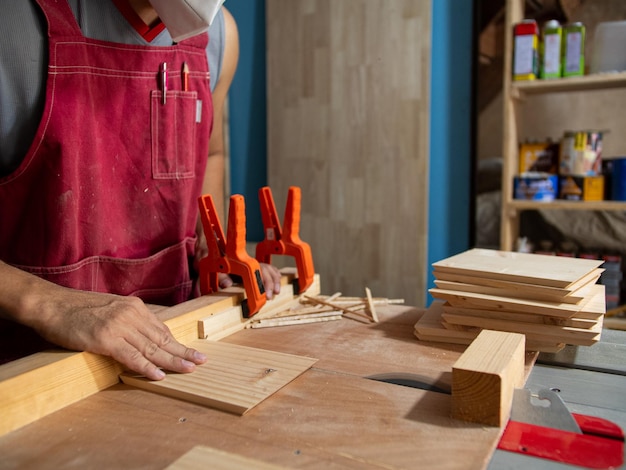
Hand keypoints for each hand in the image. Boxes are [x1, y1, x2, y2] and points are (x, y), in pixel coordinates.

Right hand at [1, 265, 206, 380]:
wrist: (51, 304)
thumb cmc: (76, 309)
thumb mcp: (110, 308)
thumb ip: (127, 320)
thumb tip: (142, 335)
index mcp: (133, 306)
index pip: (161, 328)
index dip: (177, 342)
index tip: (190, 351)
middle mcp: (131, 314)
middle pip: (162, 337)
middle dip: (183, 351)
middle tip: (201, 360)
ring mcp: (119, 326)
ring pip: (152, 347)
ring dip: (172, 361)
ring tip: (189, 369)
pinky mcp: (105, 338)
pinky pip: (132, 356)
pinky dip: (147, 367)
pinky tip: (159, 375)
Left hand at [214, 264, 280, 299]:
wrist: (223, 258)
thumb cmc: (222, 267)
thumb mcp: (220, 272)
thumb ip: (222, 277)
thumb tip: (226, 284)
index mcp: (244, 265)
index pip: (255, 273)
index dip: (261, 283)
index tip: (263, 294)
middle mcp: (253, 264)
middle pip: (266, 271)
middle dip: (270, 284)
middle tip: (269, 297)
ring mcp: (258, 265)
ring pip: (271, 270)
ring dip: (275, 281)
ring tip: (277, 292)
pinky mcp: (261, 267)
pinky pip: (272, 269)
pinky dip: (276, 275)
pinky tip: (278, 282)